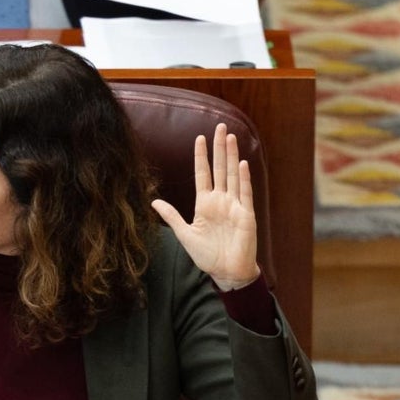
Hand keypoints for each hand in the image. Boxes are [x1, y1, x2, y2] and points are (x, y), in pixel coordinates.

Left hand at [151, 124, 259, 290]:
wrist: (226, 272)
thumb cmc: (207, 254)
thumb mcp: (184, 233)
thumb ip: (171, 216)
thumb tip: (153, 202)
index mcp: (205, 203)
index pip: (203, 174)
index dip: (201, 156)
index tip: (199, 138)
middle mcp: (221, 200)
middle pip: (220, 168)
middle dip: (219, 148)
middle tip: (220, 126)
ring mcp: (234, 205)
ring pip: (233, 175)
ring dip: (231, 156)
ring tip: (230, 137)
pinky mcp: (246, 215)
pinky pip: (245, 193)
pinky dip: (244, 179)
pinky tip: (241, 164)